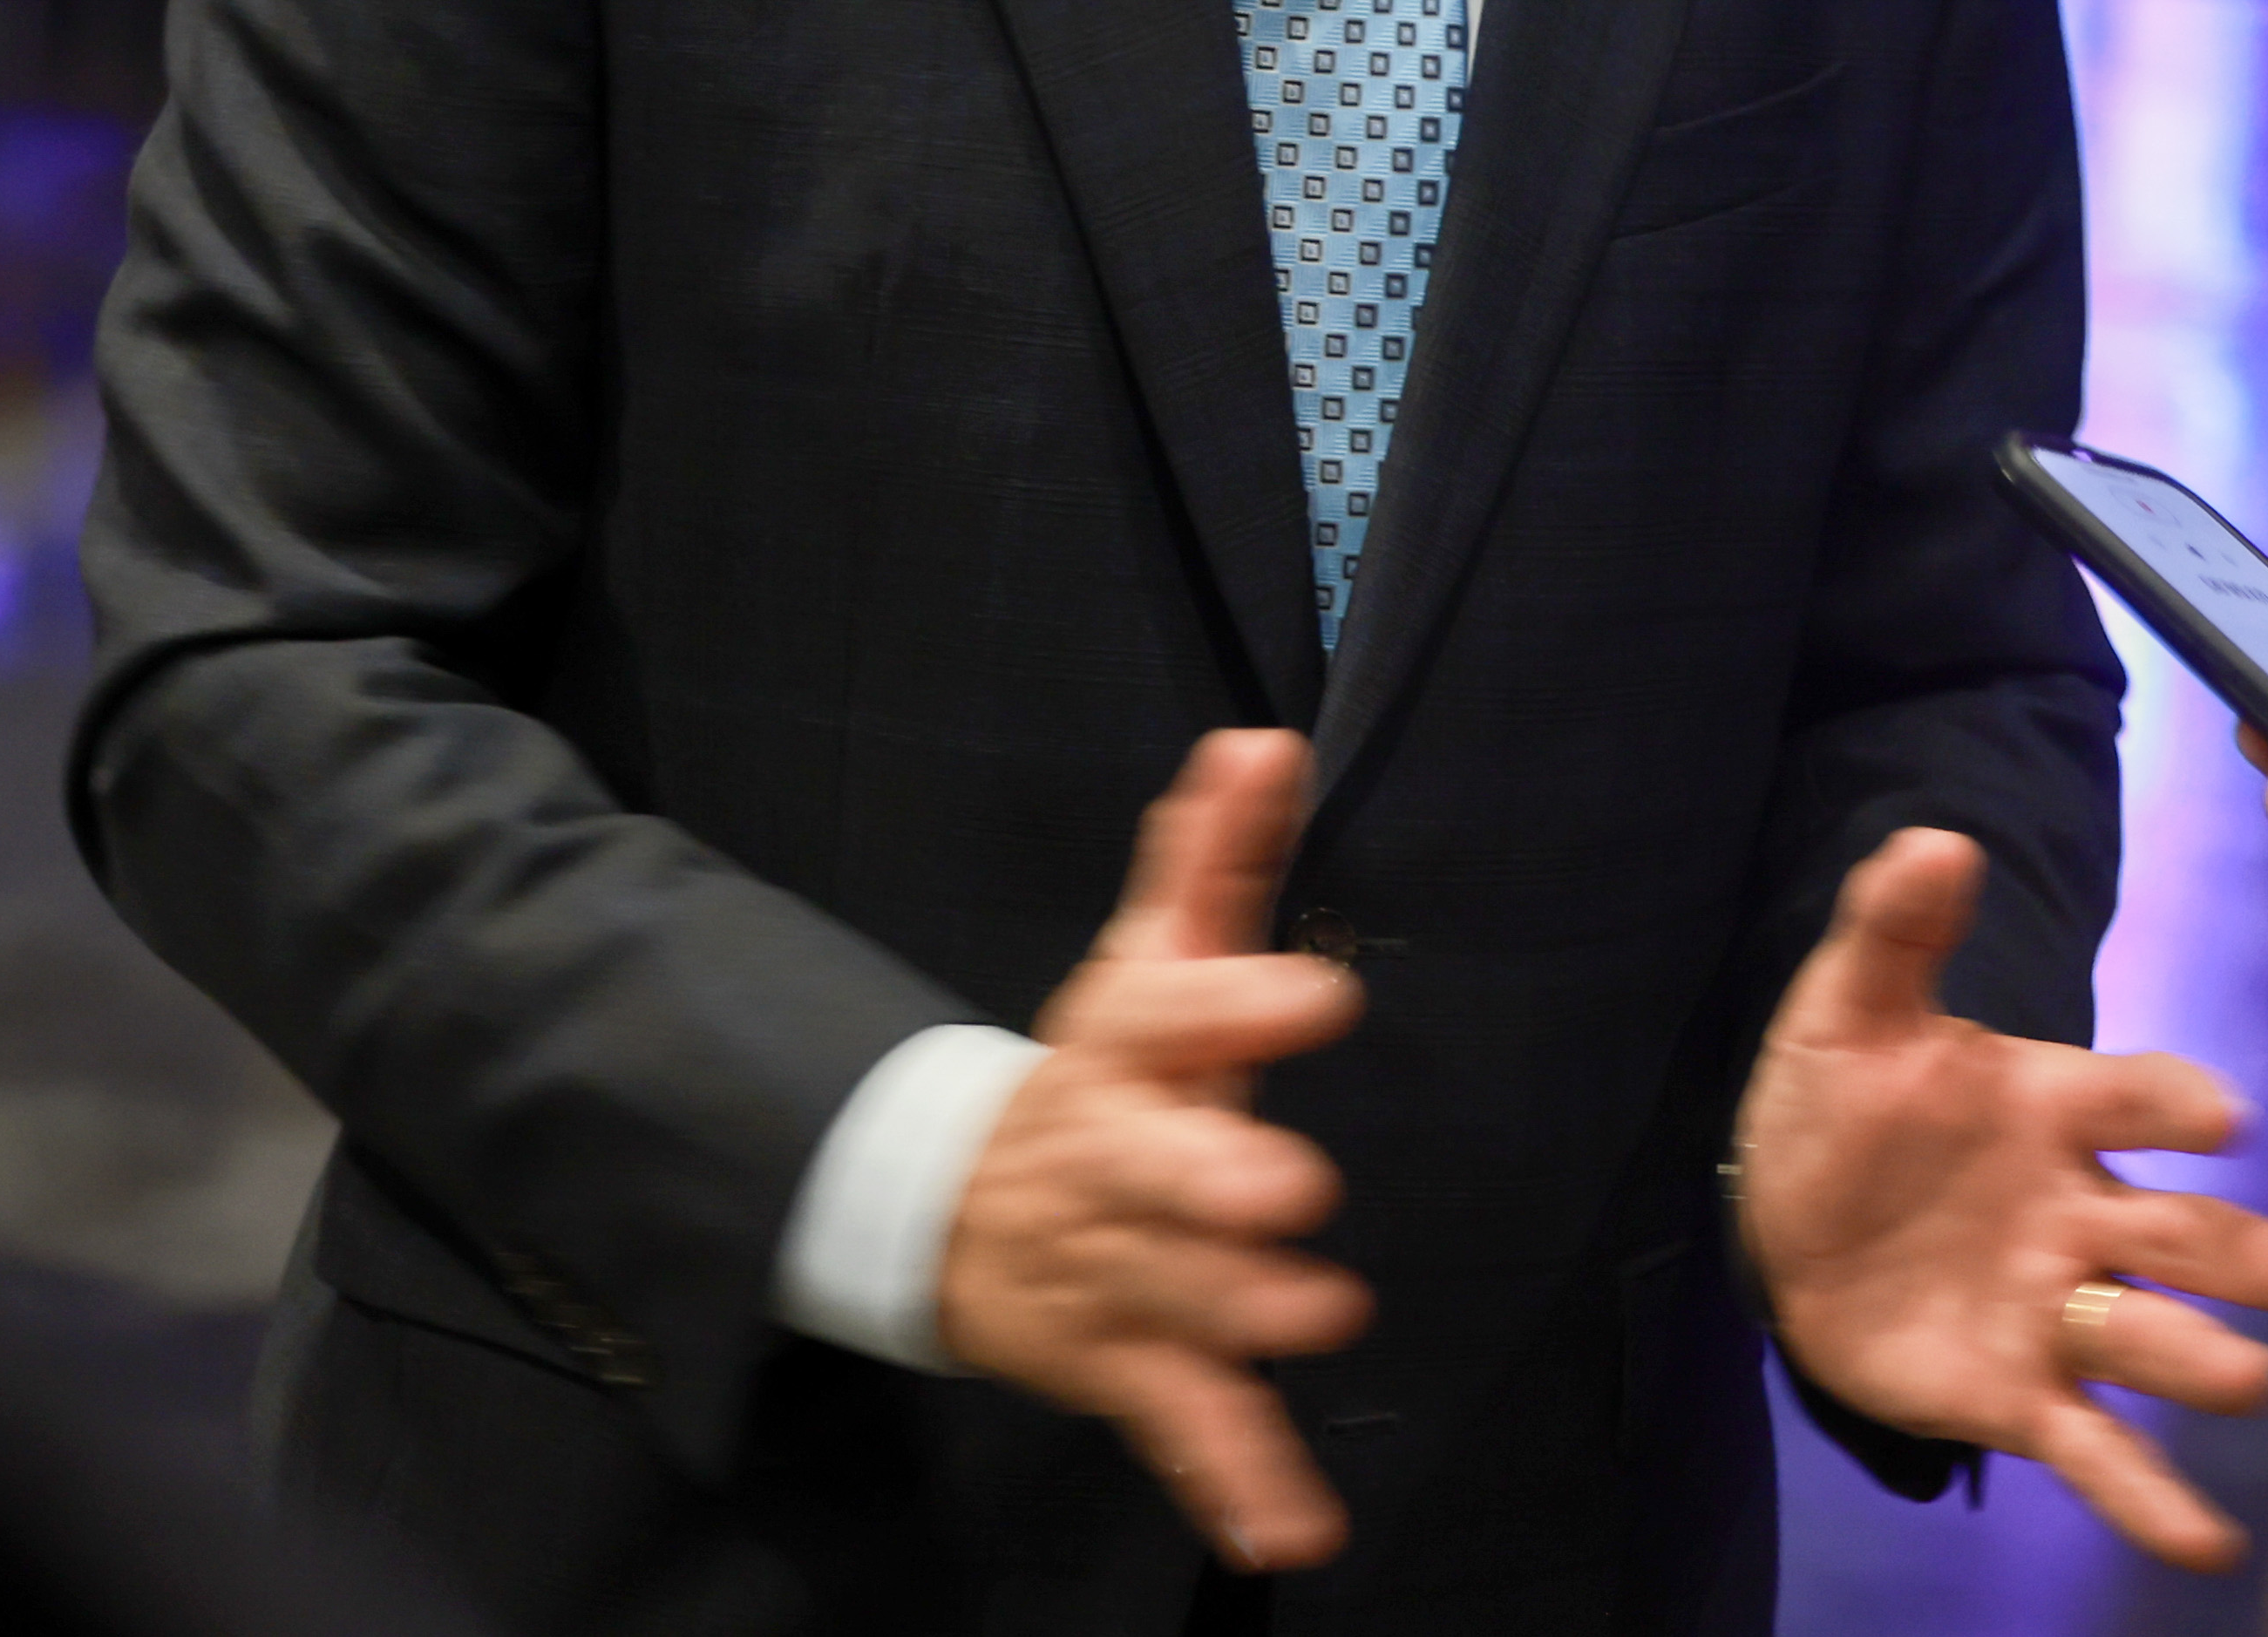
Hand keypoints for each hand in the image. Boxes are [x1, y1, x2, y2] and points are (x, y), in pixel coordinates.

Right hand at [937, 732, 1371, 1571]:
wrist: (949, 1209)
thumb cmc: (1099, 1076)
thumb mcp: (1146, 964)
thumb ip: (1207, 859)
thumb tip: (1265, 740)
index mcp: (1120, 1052)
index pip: (1168, 1015)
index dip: (1235, 1002)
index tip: (1318, 991)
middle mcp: (1107, 1161)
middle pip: (1148, 1170)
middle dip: (1210, 1180)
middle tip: (1286, 1187)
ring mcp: (1109, 1271)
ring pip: (1170, 1296)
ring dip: (1236, 1315)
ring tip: (1313, 1314)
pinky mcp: (1122, 1367)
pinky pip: (1180, 1425)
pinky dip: (1235, 1480)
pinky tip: (1295, 1529)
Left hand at [1733, 830, 2267, 1571]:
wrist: (1775, 1218)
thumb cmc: (1836, 1103)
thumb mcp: (1847, 1009)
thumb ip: (1892, 928)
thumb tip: (1936, 839)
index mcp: (2049, 1105)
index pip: (2133, 1094)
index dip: (2175, 1103)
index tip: (2218, 1116)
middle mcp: (2079, 1210)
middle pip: (2182, 1231)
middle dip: (2247, 1253)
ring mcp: (2056, 1307)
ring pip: (2152, 1338)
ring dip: (2207, 1364)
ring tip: (2255, 1386)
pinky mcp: (2016, 1394)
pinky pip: (2095, 1447)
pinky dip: (2152, 1499)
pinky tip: (2209, 1544)